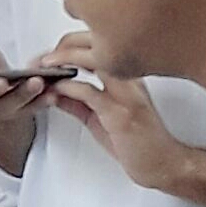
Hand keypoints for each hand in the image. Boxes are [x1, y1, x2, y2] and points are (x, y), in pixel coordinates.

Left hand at [41, 32, 205, 206]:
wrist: (163, 164)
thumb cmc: (140, 143)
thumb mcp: (101, 119)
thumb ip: (78, 104)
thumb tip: (54, 93)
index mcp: (127, 75)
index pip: (99, 44)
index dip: (70, 44)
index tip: (49, 55)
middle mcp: (129, 78)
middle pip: (97, 43)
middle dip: (64, 45)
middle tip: (42, 58)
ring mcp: (127, 94)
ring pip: (94, 60)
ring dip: (63, 60)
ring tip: (43, 67)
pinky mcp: (120, 113)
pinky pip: (90, 91)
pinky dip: (68, 88)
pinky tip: (56, 90)